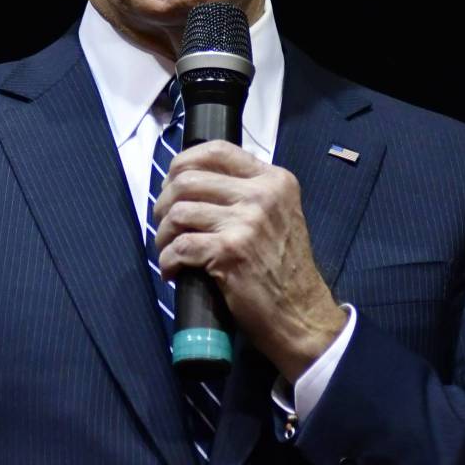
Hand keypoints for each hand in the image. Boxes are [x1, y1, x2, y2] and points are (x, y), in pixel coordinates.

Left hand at [152, 141, 345, 382]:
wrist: (301, 314)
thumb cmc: (282, 266)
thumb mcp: (277, 214)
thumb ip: (245, 191)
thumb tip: (189, 179)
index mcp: (274, 179)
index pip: (217, 150)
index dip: (183, 162)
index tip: (172, 182)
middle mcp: (262, 194)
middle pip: (187, 179)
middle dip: (164, 202)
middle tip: (165, 224)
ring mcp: (247, 222)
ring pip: (178, 212)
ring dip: (163, 234)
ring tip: (168, 250)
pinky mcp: (231, 251)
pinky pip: (179, 246)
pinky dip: (167, 260)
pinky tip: (173, 270)